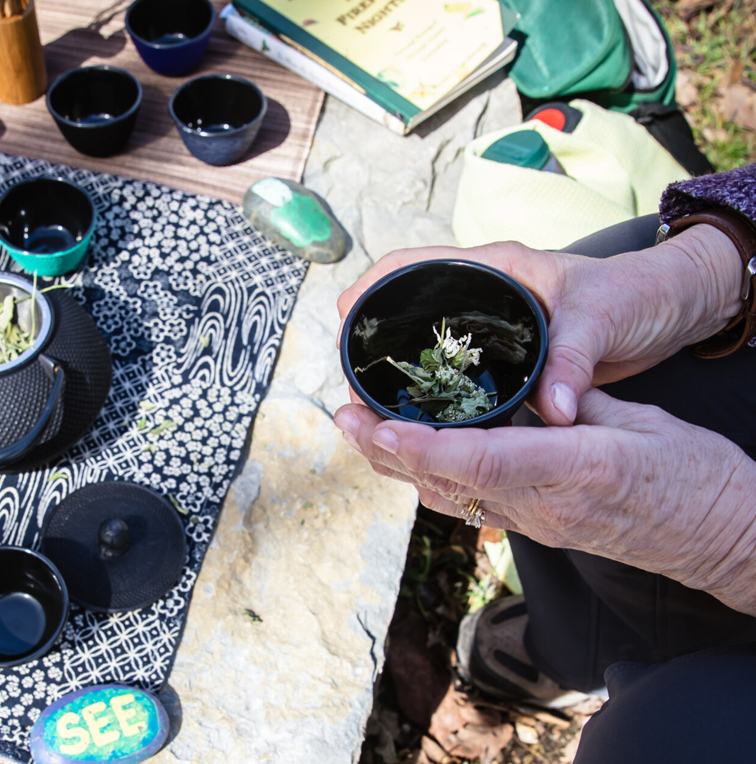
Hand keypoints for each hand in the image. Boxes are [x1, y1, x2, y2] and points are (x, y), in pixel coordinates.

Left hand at [333, 390, 755, 615]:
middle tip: (344, 414)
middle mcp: (544, 505)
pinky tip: (407, 453)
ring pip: (451, 495)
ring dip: (399, 463)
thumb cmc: (696, 475)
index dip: (426, 446)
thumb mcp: (643, 421)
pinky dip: (431, 476)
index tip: (382, 426)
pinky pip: (472, 502)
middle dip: (389, 450)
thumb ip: (577, 401)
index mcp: (575, 471)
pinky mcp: (539, 527)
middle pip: (450, 481)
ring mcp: (538, 522)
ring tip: (358, 426)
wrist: (724, 537)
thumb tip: (527, 389)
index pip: (485, 460)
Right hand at [337, 229, 741, 424]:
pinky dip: (440, 392)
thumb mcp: (602, 319)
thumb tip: (553, 410)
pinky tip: (428, 420)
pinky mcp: (509, 358)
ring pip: (431, 346)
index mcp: (495, 268)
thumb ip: (573, 360)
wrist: (671, 311)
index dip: (371, 285)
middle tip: (357, 381)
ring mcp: (493, 328)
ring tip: (380, 406)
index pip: (412, 264)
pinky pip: (460, 373)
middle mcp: (485, 296)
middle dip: (377, 339)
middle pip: (409, 310)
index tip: (346, 316)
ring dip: (406, 371)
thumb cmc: (636, 296)